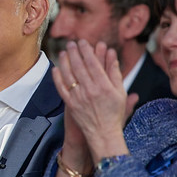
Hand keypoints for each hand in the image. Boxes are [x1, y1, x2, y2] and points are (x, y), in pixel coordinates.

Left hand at [54, 40, 128, 161]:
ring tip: (63, 52)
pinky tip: (56, 69)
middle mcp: (90, 90)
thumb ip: (114, 72)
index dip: (86, 51)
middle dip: (74, 53)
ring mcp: (78, 98)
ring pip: (69, 75)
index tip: (83, 42)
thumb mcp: (120, 92)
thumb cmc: (114, 113)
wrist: (103, 133)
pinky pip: (61, 88)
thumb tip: (111, 53)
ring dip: (65, 62)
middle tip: (71, 43)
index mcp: (103, 86)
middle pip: (79, 67)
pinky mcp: (70, 104)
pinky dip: (57, 78)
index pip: (92, 63)